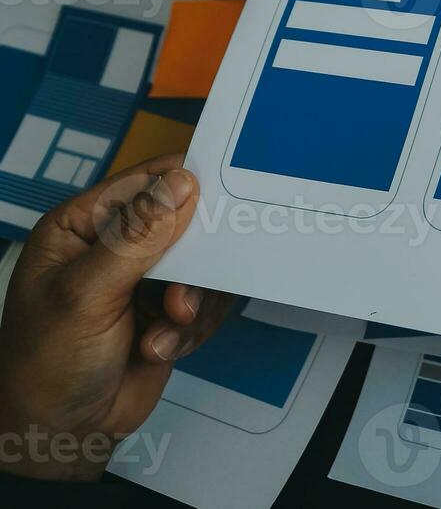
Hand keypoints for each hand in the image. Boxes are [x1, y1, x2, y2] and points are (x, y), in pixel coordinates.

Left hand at [0, 155, 231, 480]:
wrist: (63, 434)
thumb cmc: (45, 365)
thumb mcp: (86, 295)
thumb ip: (136, 238)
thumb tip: (179, 184)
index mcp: (82, 226)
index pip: (145, 182)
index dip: (185, 186)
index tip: (218, 200)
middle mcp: (116, 246)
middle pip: (186, 222)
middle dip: (194, 260)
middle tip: (182, 289)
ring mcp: (145, 278)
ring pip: (205, 266)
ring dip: (193, 301)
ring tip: (166, 325)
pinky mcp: (169, 310)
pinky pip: (208, 302)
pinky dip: (192, 328)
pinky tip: (159, 346)